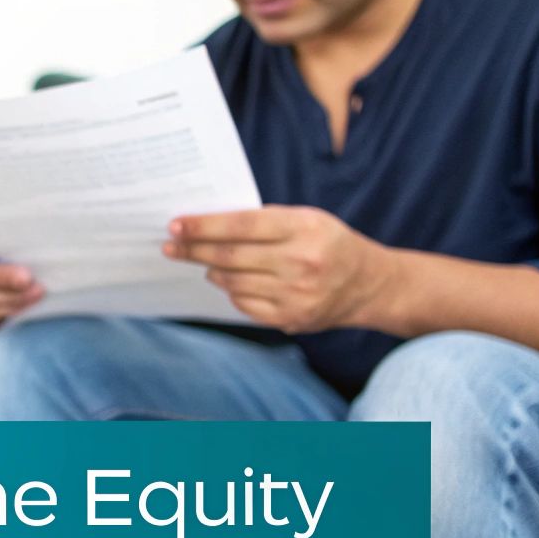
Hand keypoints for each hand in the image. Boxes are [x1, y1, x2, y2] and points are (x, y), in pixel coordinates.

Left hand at [163, 205, 399, 332]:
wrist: (368, 284)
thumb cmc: (329, 243)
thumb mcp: (306, 219)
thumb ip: (263, 221)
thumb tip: (209, 226)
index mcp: (303, 228)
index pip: (241, 225)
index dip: (204, 226)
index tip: (176, 225)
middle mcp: (300, 262)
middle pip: (231, 257)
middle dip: (194, 250)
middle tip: (170, 246)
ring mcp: (296, 294)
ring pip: (233, 283)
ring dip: (211, 271)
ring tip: (203, 262)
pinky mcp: (291, 318)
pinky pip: (244, 305)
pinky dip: (231, 291)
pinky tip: (230, 281)